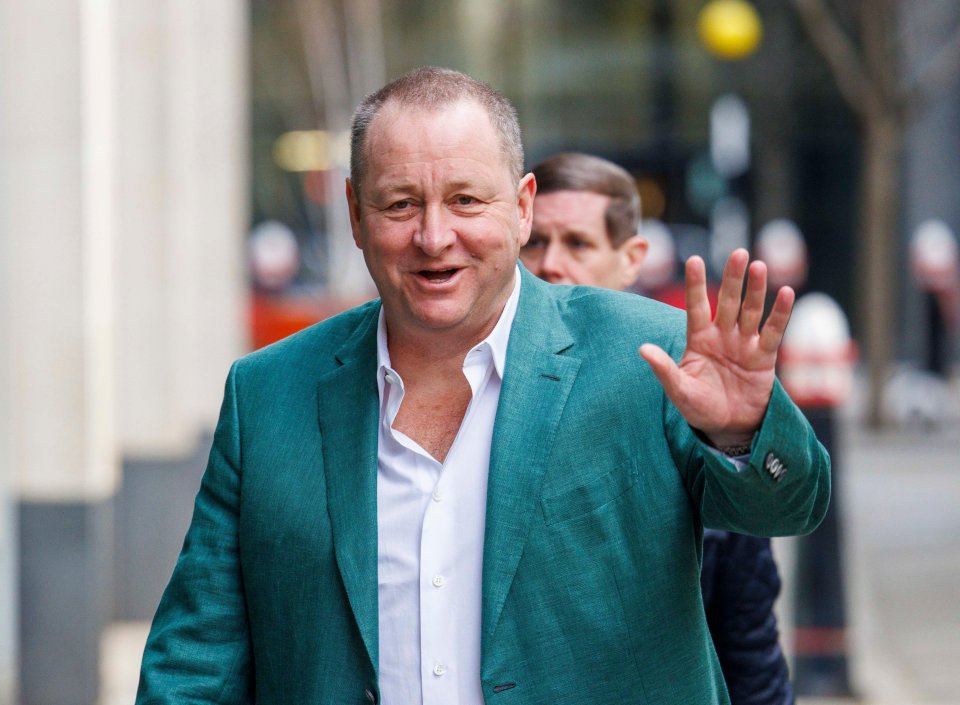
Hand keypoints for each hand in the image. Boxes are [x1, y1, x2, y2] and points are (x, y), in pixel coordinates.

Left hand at [639, 248, 793, 447]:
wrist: (727, 427)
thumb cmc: (699, 407)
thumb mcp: (678, 390)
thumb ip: (664, 369)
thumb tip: (642, 349)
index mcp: (698, 339)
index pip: (695, 306)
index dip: (695, 284)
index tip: (693, 259)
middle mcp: (722, 336)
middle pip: (727, 302)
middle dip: (732, 278)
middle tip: (738, 253)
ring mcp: (744, 344)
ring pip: (751, 311)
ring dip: (756, 289)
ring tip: (759, 266)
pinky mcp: (764, 357)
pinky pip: (772, 332)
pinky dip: (779, 314)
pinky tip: (786, 293)